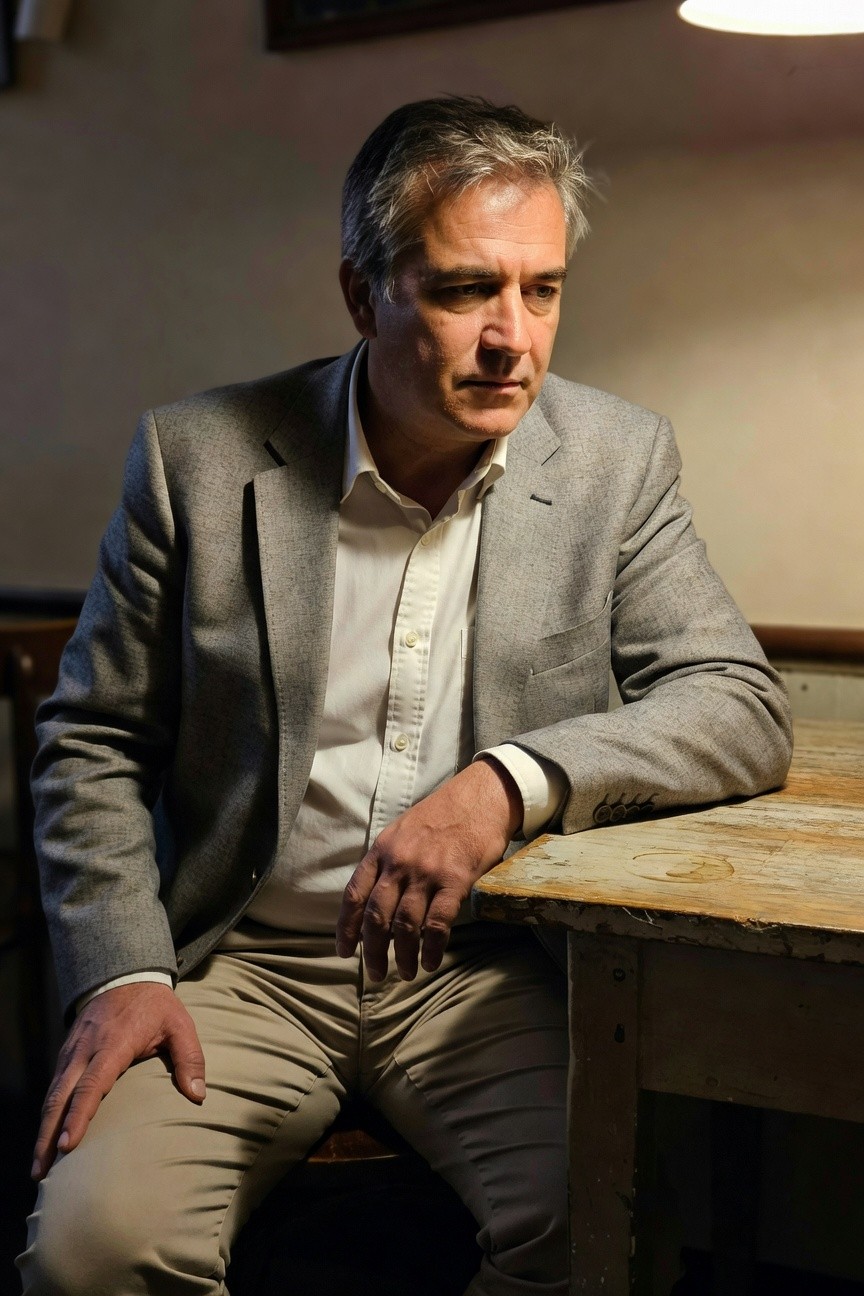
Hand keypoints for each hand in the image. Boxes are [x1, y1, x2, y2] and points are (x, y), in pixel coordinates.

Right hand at [32, 981, 204, 1180]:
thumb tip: (198, 1096)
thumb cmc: (156, 1006)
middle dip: (48, 1136)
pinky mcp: (66, 1053)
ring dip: (42, 1131)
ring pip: (52, 1095)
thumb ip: (190, 1059)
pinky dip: (47, 1115)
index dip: (79, 1116)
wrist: (125, 974)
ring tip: (38, 1167)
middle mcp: (86, 1049)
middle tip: (40, 1172)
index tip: (67, 1146)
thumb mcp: (180, 1025)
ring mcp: (72, 1051)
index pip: (92, 1085)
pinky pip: (53, 1087)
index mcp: (114, 1044)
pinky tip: (45, 1138)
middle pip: (61, 1097)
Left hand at [336, 756, 521, 981]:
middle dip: (372, 950)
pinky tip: (431, 962)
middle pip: (376, 916)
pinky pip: (438, 923)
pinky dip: (432, 947)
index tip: (344, 951)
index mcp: (382, 850)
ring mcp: (426, 872)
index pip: (354, 894)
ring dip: (402, 955)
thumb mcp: (402, 831)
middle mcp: (399, 862)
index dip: (346, 927)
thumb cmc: (442, 815)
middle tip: (375, 973)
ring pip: (405, 925)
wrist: (480, 797)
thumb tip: (378, 901)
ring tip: (405, 973)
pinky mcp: (455, 880)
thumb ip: (388, 861)